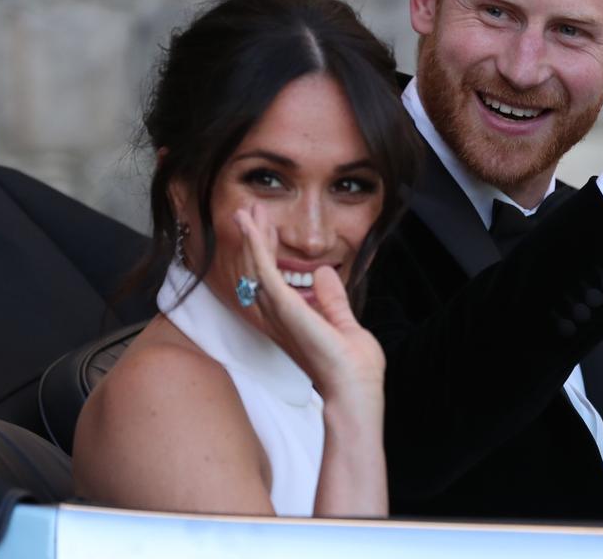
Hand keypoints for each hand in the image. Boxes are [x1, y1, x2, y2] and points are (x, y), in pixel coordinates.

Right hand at [234, 205, 384, 401]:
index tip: (269, 226)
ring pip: (255, 267)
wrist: (355, 391)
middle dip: (254, 238)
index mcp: (290, 321)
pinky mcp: (285, 308)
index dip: (268, 250)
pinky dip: (257, 246)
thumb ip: (332, 300)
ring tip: (247, 210)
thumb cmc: (352, 369)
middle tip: (251, 210)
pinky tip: (253, 227)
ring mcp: (279, 313)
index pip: (272, 279)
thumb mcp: (343, 323)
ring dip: (251, 237)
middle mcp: (277, 318)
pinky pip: (263, 271)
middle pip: (257, 270)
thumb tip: (325, 273)